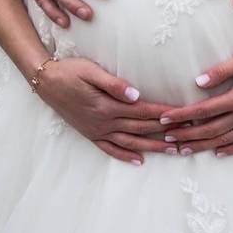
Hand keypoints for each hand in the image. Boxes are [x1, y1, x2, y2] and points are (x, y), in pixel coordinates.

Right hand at [35, 57, 179, 163]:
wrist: (45, 82)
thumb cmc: (69, 71)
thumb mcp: (91, 71)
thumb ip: (114, 85)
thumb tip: (137, 95)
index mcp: (108, 106)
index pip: (143, 111)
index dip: (164, 114)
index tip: (182, 115)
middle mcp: (104, 122)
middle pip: (141, 128)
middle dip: (166, 131)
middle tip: (188, 133)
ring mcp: (97, 130)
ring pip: (130, 142)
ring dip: (152, 147)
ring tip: (173, 150)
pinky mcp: (90, 134)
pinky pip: (111, 149)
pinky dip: (126, 156)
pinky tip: (140, 160)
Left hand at [157, 40, 232, 156]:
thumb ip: (221, 72)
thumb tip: (197, 83)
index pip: (203, 111)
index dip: (182, 116)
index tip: (165, 119)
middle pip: (210, 129)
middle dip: (186, 135)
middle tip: (166, 138)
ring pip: (225, 139)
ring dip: (203, 145)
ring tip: (184, 150)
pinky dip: (232, 150)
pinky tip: (219, 153)